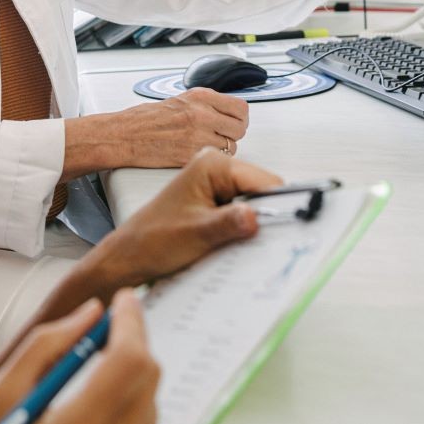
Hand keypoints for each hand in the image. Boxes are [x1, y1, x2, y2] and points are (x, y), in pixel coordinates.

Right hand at [0, 291, 158, 423]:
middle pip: (146, 376)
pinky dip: (133, 395)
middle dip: (134, 338)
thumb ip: (44, 346)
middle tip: (114, 320)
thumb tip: (91, 312)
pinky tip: (106, 390)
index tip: (123, 298)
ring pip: (151, 397)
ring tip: (102, 358)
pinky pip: (146, 420)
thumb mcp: (2, 394)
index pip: (126, 361)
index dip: (129, 322)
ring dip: (134, 367)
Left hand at [90, 149, 280, 286]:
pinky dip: (243, 232)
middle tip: (262, 242)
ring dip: (253, 227)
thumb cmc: (151, 240)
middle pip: (263, 192)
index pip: (265, 179)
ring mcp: (216, 186)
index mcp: (212, 165)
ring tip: (238, 244)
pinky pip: (242, 215)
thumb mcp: (197, 233)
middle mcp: (216, 170)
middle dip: (266, 217)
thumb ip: (229, 223)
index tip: (294, 226)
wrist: (129, 257)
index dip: (280, 204)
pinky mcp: (215, 204)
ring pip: (255, 205)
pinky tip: (231, 245)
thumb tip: (258, 216)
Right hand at [118, 88, 249, 166]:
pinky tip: (196, 153)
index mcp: (200, 97)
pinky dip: (210, 158)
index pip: (241, 107)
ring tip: (205, 144)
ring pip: (231, 146)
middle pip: (240, 128)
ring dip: (223, 148)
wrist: (124, 135)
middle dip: (234, 133)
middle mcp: (202, 114)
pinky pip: (215, 158)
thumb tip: (226, 112)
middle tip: (223, 135)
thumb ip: (205, 104)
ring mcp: (197, 136)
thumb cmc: (145, 119)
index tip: (235, 121)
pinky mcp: (191, 155)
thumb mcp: (179, 100)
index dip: (240, 117)